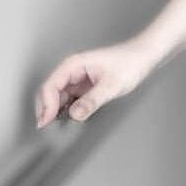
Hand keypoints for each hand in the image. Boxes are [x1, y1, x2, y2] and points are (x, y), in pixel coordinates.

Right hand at [33, 40, 156, 129]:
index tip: (46, 121)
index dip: (46, 105)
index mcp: (73, 65)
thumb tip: (75, 114)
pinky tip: (66, 120)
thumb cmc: (128, 64)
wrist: (141, 58)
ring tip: (52, 127)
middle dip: (45, 108)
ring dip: (53, 110)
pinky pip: (69, 99)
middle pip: (49, 91)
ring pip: (57, 96)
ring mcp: (77, 79)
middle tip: (44, 127)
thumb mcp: (111, 86)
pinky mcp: (84, 86)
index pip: (50, 86)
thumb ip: (92, 100)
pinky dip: (65, 109)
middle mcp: (71, 71)